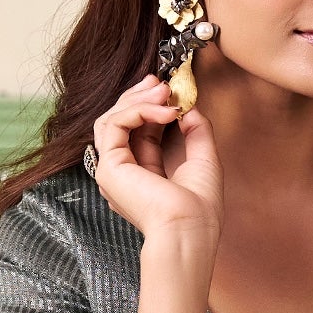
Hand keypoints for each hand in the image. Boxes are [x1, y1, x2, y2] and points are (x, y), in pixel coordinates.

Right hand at [90, 75, 222, 255]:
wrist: (189, 230)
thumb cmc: (199, 209)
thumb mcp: (203, 159)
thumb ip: (196, 132)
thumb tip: (190, 108)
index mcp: (140, 175)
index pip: (137, 130)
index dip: (149, 105)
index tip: (168, 88)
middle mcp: (121, 173)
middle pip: (119, 121)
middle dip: (139, 96)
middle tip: (161, 82)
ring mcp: (112, 170)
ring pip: (111, 119)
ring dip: (138, 99)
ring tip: (163, 92)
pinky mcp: (109, 166)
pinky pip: (115, 123)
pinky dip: (138, 110)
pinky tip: (163, 111)